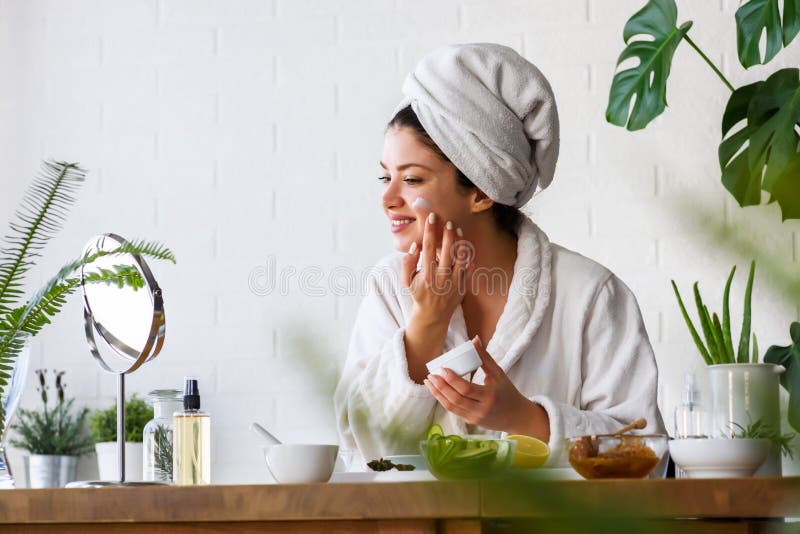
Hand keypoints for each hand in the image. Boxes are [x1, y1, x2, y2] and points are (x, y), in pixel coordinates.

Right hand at [401, 212, 467, 325]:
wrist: (433, 315)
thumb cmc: (418, 294)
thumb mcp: (406, 281)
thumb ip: (407, 263)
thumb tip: (415, 246)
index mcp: (426, 274)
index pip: (428, 247)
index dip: (430, 230)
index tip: (431, 218)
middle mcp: (441, 277)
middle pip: (446, 249)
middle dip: (447, 233)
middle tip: (448, 221)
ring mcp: (454, 281)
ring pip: (460, 256)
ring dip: (459, 241)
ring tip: (457, 229)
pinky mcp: (463, 284)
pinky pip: (469, 266)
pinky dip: (469, 254)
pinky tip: (465, 243)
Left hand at [424, 336, 549, 440]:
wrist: (517, 416)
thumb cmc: (508, 392)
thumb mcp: (499, 373)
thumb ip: (484, 357)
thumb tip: (474, 339)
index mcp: (489, 396)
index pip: (466, 389)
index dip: (452, 379)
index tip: (442, 369)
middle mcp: (481, 409)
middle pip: (456, 399)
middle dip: (440, 387)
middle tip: (431, 375)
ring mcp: (475, 418)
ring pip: (451, 407)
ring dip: (438, 394)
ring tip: (429, 382)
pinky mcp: (471, 422)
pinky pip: (453, 411)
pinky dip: (443, 400)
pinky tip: (437, 391)